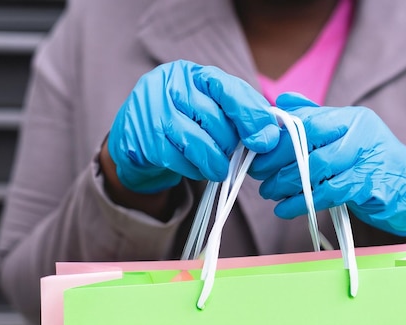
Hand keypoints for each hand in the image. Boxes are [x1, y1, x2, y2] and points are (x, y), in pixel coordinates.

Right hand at [107, 60, 279, 192]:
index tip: (265, 141)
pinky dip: (195, 170)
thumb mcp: (212, 109)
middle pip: (215, 119)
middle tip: (231, 155)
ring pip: (198, 142)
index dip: (250, 116)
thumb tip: (269, 137)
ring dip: (216, 163)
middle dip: (230, 145)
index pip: (228, 89)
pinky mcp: (143, 139)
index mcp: (192, 73)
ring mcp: (152, 111)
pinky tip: (196, 168)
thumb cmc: (185, 122)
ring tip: (219, 169)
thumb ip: (241, 115)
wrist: (136, 140)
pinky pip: (180, 160)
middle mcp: (169, 85)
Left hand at [249, 93, 405, 236]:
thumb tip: (281, 102)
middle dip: (276, 161)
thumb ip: (316, 119)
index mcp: (352, 118)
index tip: (257, 152)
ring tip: (269, 193)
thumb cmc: (372, 164)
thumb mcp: (347, 137)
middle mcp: (362, 133)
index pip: (307, 120)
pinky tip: (285, 209)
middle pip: (309, 143)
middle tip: (258, 175)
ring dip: (286, 183)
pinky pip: (329, 193)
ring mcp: (369, 159)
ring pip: (317, 169)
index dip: (278, 137)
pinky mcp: (372, 186)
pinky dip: (302, 202)